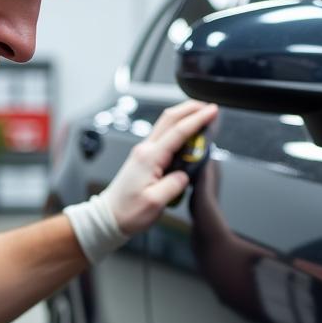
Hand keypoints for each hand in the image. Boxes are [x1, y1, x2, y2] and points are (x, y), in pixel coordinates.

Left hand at [104, 100, 217, 234]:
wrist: (108, 216)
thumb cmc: (128, 211)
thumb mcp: (155, 202)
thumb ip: (174, 185)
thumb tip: (185, 175)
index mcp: (150, 158)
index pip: (178, 132)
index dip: (198, 120)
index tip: (212, 111)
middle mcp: (146, 150)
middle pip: (170, 118)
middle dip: (191, 108)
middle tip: (209, 106)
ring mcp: (144, 152)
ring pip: (166, 125)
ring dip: (184, 116)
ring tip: (202, 115)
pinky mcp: (145, 158)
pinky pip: (163, 136)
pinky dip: (178, 129)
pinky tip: (187, 133)